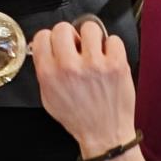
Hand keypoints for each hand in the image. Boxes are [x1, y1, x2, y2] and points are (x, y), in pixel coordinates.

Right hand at [31, 19, 145, 160]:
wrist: (104, 133)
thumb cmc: (78, 117)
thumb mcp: (49, 97)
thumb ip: (45, 70)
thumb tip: (44, 47)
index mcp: (49, 74)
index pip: (43, 36)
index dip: (51, 38)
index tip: (57, 43)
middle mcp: (70, 67)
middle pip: (64, 27)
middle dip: (70, 35)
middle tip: (76, 47)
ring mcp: (95, 64)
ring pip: (90, 27)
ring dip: (92, 38)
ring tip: (94, 51)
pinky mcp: (117, 64)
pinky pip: (113, 38)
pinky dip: (112, 47)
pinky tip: (108, 59)